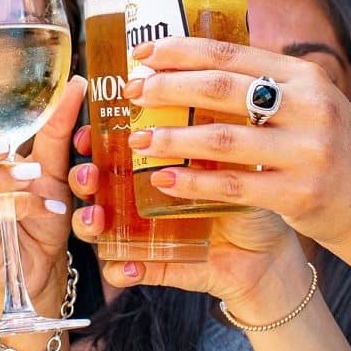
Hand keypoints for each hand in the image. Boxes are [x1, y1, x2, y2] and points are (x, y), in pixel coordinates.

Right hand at [65, 124, 305, 309]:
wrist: (267, 249)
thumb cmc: (249, 189)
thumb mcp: (233, 152)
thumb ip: (214, 124)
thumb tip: (206, 82)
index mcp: (149, 159)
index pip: (105, 144)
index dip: (88, 137)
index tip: (84, 129)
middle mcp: (136, 195)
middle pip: (92, 184)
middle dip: (83, 177)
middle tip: (90, 172)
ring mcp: (140, 232)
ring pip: (96, 227)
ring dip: (89, 223)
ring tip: (98, 219)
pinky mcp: (153, 265)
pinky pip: (125, 268)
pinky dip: (122, 268)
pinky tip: (130, 266)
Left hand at [121, 38, 350, 267]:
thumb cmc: (337, 154)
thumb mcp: (314, 106)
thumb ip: (269, 87)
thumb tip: (200, 66)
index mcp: (306, 77)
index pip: (232, 52)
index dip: (182, 50)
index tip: (143, 54)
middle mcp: (310, 107)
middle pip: (221, 88)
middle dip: (169, 88)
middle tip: (132, 93)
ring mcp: (307, 151)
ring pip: (221, 139)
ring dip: (173, 138)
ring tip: (139, 138)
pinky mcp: (299, 193)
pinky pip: (232, 185)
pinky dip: (192, 183)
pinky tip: (164, 181)